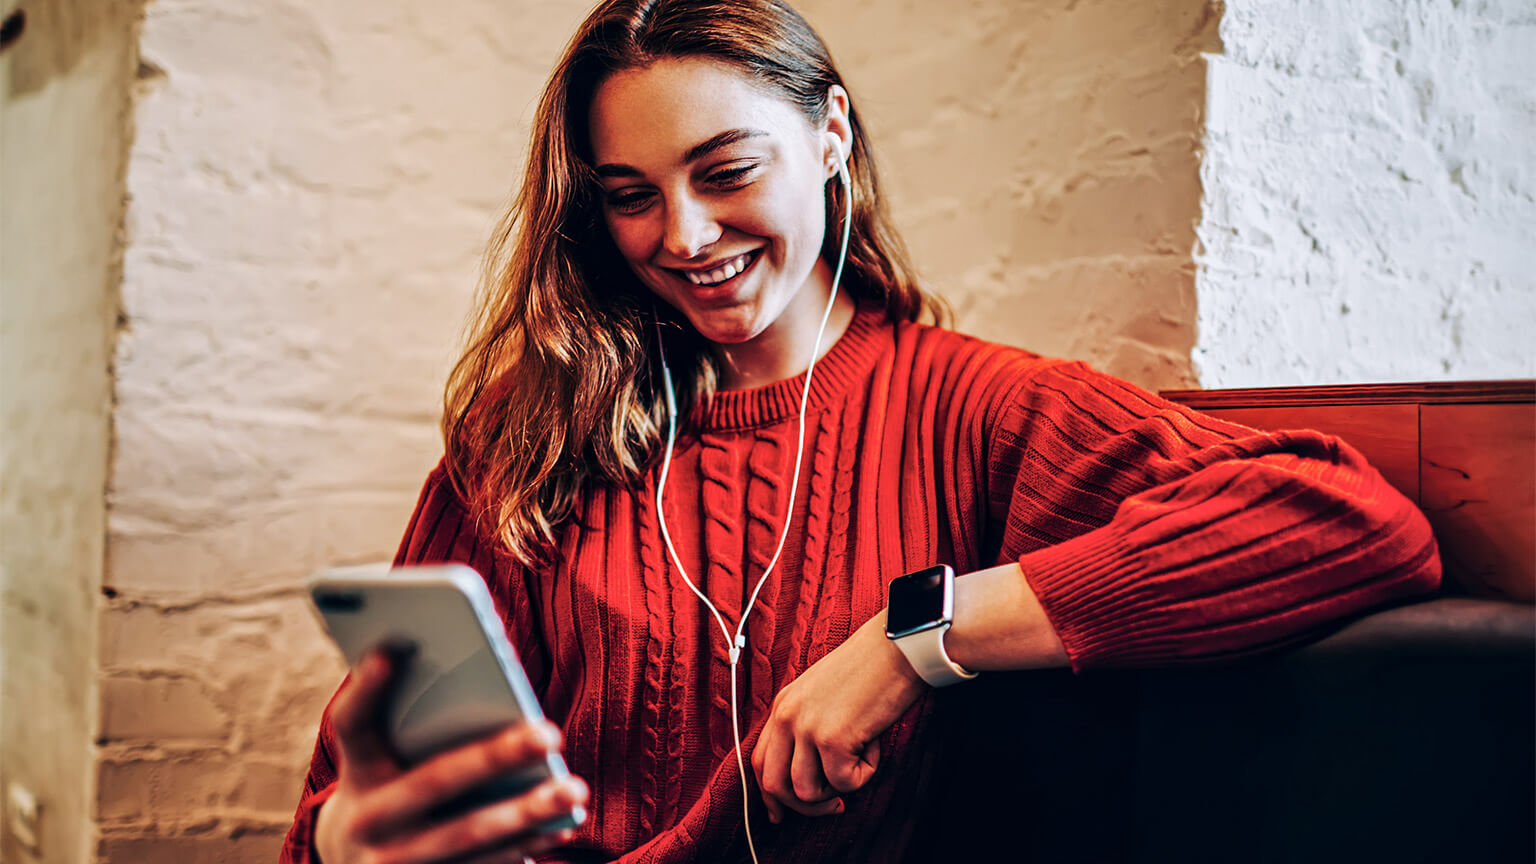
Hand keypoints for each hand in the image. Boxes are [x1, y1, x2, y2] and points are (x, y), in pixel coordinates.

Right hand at [314, 645, 587, 863]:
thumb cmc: (387, 783)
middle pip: (434, 781)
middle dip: (494, 757)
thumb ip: (409, 715)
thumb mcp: (381, 754)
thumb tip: (477, 669)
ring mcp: (394, 860)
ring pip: (466, 835)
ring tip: (573, 789)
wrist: (353, 863)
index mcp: (357, 768)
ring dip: (525, 813)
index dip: (366, 688)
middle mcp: (368, 817)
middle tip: (549, 734)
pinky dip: (525, 846)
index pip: (353, 722)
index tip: (391, 651)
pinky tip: (561, 824)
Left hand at [750, 612, 924, 821]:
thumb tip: (810, 774)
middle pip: (774, 785)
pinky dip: (864, 774)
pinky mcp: (832, 740)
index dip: (771, 796)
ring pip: (806, 793)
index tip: (781, 815)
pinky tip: (874, 745)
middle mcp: (786, 717)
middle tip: (834, 804)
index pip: (759, 762)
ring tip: (859, 759)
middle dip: (804, 807)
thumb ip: (807, 727)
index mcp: (782, 705)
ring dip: (837, 788)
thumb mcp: (823, 695)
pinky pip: (843, 783)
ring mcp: (806, 728)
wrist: (896, 647)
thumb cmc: (870, 669)